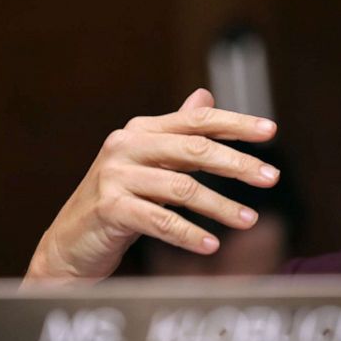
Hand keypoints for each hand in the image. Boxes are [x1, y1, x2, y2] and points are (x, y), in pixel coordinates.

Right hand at [23, 88, 278, 284]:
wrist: (69, 245)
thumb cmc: (117, 202)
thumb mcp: (149, 163)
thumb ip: (178, 133)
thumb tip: (205, 95)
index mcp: (141, 131)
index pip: (197, 120)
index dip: (236, 124)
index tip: (271, 131)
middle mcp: (126, 146)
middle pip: (194, 149)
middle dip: (237, 163)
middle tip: (271, 177)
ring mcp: (114, 176)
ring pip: (182, 188)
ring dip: (221, 206)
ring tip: (250, 220)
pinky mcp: (108, 209)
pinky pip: (159, 220)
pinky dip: (188, 233)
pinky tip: (211, 245)